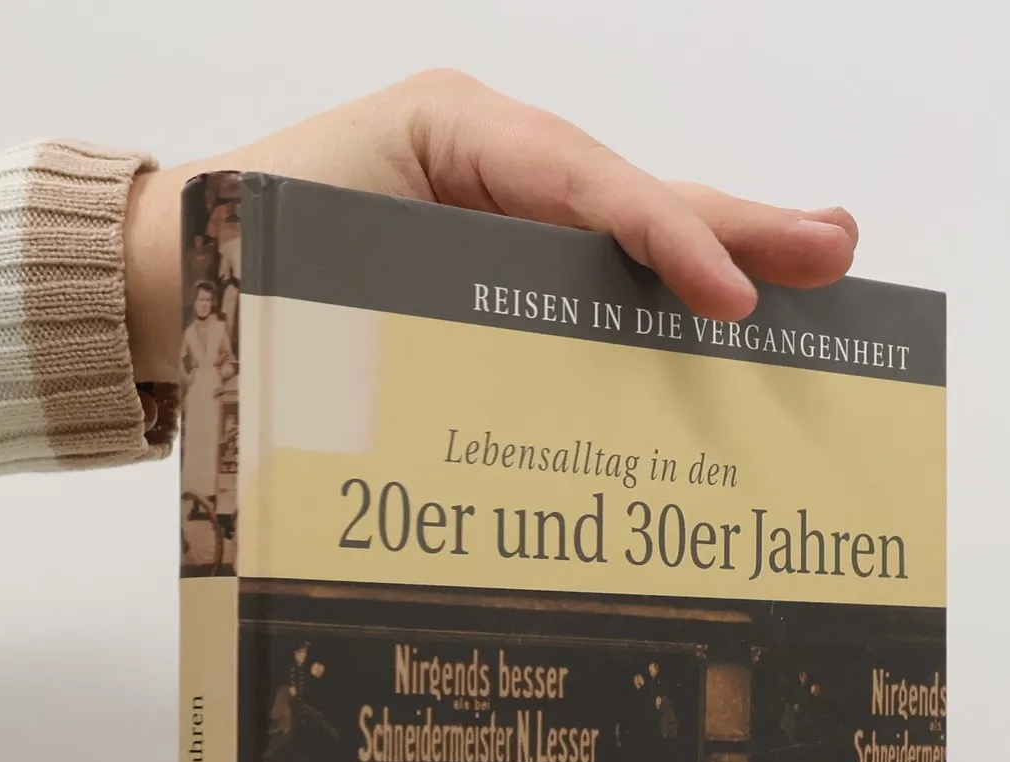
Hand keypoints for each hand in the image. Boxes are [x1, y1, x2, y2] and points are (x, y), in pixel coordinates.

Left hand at [125, 70, 857, 380]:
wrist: (177, 273)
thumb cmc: (242, 251)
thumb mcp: (328, 250)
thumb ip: (422, 288)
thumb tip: (522, 381)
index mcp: (459, 133)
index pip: (585, 182)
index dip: (663, 239)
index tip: (727, 301)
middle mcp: (496, 166)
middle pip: (634, 197)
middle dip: (735, 227)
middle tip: (832, 248)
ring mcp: (504, 216)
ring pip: (625, 243)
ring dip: (722, 261)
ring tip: (814, 265)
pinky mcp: (500, 269)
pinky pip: (589, 286)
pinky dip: (657, 304)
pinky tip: (725, 320)